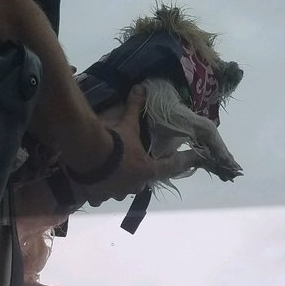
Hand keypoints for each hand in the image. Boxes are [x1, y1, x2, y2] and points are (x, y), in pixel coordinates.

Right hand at [83, 85, 176, 204]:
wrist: (88, 155)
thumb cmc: (115, 141)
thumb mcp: (127, 124)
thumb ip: (134, 108)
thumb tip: (141, 88)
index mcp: (147, 170)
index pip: (172, 166)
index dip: (184, 161)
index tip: (196, 159)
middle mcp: (134, 186)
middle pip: (142, 182)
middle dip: (140, 175)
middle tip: (137, 166)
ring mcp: (117, 193)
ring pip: (122, 191)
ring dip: (120, 184)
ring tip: (114, 174)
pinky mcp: (99, 196)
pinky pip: (101, 197)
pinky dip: (100, 193)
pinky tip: (96, 187)